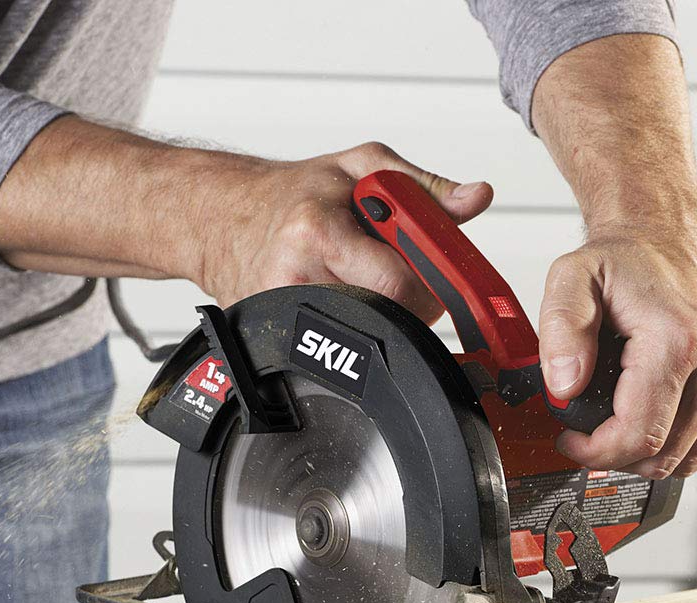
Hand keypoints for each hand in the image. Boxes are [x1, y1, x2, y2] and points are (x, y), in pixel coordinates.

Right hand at [196, 142, 492, 320]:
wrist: (221, 217)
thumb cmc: (295, 193)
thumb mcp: (361, 167)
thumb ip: (423, 186)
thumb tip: (475, 198)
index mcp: (317, 231)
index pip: (398, 285)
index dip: (425, 284)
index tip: (425, 270)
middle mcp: (296, 276)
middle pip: (388, 317)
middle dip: (408, 300)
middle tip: (395, 272)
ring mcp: (282, 312)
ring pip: (369, 335)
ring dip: (382, 312)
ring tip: (362, 278)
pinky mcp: (276, 335)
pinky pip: (339, 342)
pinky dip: (354, 323)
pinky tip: (340, 295)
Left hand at [537, 205, 696, 478]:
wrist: (671, 240)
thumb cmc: (627, 261)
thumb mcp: (571, 280)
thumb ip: (560, 331)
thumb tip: (565, 385)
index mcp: (681, 339)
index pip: (640, 436)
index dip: (597, 453)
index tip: (572, 440)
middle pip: (664, 456)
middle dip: (617, 454)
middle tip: (590, 428)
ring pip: (687, 459)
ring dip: (646, 451)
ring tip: (619, 418)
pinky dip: (676, 443)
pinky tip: (653, 414)